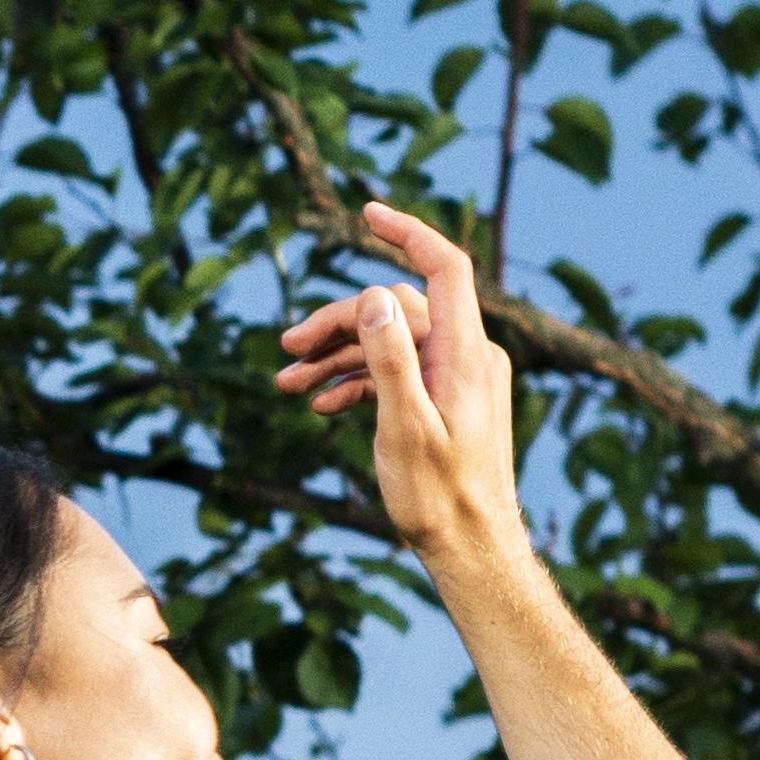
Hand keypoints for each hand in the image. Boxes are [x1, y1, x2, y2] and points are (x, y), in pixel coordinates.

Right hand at [269, 201, 532, 579]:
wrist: (472, 548)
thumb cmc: (439, 498)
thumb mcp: (404, 428)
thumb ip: (390, 359)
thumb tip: (373, 298)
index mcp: (464, 354)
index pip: (442, 268)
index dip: (406, 233)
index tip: (366, 211)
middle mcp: (467, 356)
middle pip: (396, 310)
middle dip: (338, 321)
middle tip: (286, 348)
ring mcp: (458, 378)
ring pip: (391, 342)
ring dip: (339, 356)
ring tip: (288, 383)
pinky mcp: (447, 401)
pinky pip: (399, 373)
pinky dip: (359, 380)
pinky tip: (322, 405)